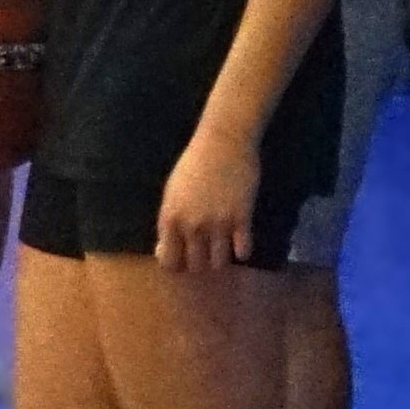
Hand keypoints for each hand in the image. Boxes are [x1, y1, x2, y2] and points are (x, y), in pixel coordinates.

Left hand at [155, 127, 260, 268]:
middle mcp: (192, 226)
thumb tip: (165, 248)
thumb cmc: (193, 164)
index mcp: (170, 219)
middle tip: (205, 254)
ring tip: (222, 249)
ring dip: (220, 260)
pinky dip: (242, 251)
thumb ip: (170, 221)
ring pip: (219, 263)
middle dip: (199, 264)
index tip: (183, 259)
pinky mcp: (242, 219)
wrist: (222, 143)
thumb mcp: (172, 193)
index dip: (176, 264)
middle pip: (195, 265)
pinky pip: (244, 251)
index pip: (169, 260)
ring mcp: (218, 224)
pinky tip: (240, 242)